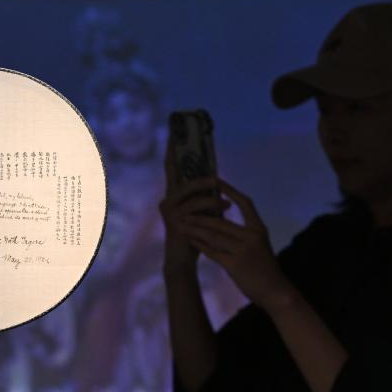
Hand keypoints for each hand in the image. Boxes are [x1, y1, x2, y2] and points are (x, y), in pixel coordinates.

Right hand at [159, 137, 230, 273]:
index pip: (171, 167)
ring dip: (210, 192)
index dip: (171, 149)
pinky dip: (212, 206)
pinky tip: (225, 208)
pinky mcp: (174, 221)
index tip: (173, 131)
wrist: (183, 259)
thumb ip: (204, 195)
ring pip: (190, 191)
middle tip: (213, 172)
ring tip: (225, 195)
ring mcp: (168, 210)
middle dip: (191, 166)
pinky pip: (196, 207)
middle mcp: (167, 199)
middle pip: (177, 173)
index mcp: (173, 194)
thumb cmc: (195, 235)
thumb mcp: (201, 211)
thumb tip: (217, 179)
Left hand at [172, 178, 285, 302]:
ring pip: (214, 236)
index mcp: (259, 229)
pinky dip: (200, 245)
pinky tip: (191, 239)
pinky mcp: (235, 265)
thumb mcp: (260, 246)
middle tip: (184, 210)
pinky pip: (213, 252)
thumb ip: (244, 235)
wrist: (276, 292)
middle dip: (200, 215)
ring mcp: (243, 251)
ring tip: (182, 223)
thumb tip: (222, 223)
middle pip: (221, 221)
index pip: (245, 203)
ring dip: (195, 229)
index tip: (216, 181)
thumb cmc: (266, 269)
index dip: (230, 191)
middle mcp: (252, 237)